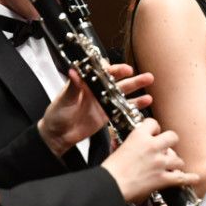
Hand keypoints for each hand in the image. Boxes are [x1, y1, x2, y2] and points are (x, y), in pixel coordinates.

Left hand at [38, 65, 154, 156]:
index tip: (124, 70)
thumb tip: (74, 71)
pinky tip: (145, 102)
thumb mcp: (64, 99)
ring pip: (123, 93)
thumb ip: (73, 86)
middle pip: (117, 81)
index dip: (115, 70)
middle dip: (131, 78)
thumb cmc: (56, 115)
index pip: (103, 72)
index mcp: (87, 83)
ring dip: (136, 88)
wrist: (57, 135)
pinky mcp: (107, 115)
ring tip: (149, 82)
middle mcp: (97, 91)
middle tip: (144, 76)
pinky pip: (123, 108)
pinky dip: (135, 105)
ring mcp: (104, 102)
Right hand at [101, 117, 199, 202]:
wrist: (109, 186)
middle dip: (170, 143)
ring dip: (174, 163)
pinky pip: (181, 177)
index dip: (154, 129)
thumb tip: (132, 142)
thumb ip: (131, 143)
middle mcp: (152, 146)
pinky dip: (188, 178)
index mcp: (139, 136)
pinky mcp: (162, 178)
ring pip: (177, 158)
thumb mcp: (119, 148)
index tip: (154, 134)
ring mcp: (159, 162)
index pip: (153, 123)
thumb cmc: (110, 170)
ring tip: (171, 166)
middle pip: (172, 137)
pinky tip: (193, 177)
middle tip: (166, 149)